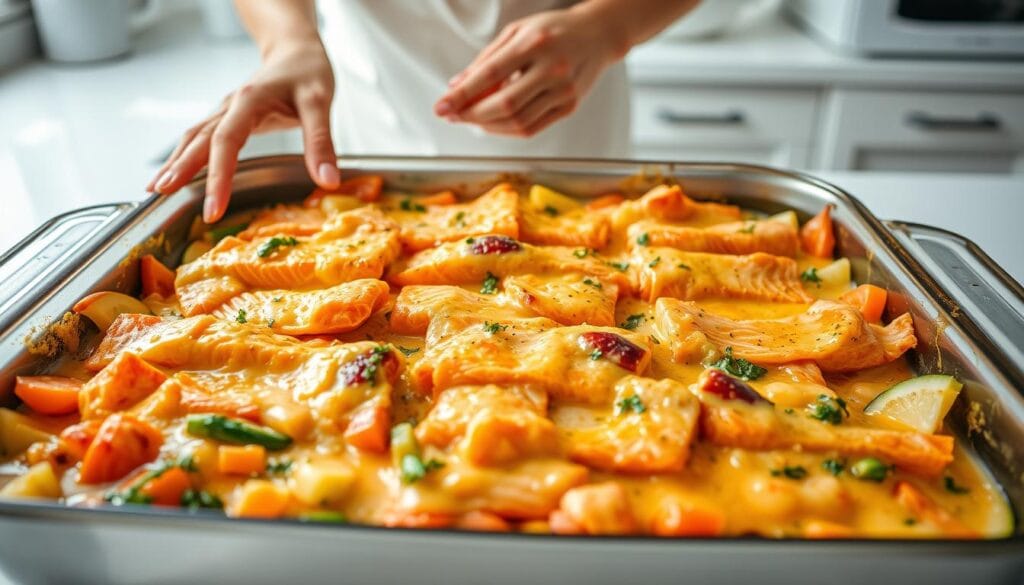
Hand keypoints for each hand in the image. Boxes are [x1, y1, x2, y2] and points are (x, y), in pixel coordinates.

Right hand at [147, 40, 338, 222]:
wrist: (295, 51)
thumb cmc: (308, 72)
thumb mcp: (320, 102)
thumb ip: (321, 142)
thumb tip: (327, 181)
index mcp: (250, 100)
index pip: (228, 142)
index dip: (219, 176)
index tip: (214, 207)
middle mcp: (230, 106)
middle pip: (200, 140)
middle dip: (182, 170)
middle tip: (163, 199)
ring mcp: (225, 111)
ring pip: (194, 138)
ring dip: (175, 163)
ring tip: (156, 190)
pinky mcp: (227, 118)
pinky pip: (201, 139)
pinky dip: (185, 156)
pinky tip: (174, 174)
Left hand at [433, 6, 622, 137]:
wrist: (598, 35)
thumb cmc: (553, 30)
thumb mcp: (516, 32)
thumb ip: (486, 59)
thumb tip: (457, 86)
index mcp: (534, 43)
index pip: (490, 75)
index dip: (462, 95)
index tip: (442, 106)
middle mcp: (552, 68)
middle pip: (504, 104)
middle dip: (472, 114)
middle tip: (453, 114)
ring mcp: (563, 91)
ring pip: (518, 122)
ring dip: (488, 126)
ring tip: (472, 118)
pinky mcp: (569, 107)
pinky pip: (532, 128)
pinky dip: (507, 130)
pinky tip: (493, 123)